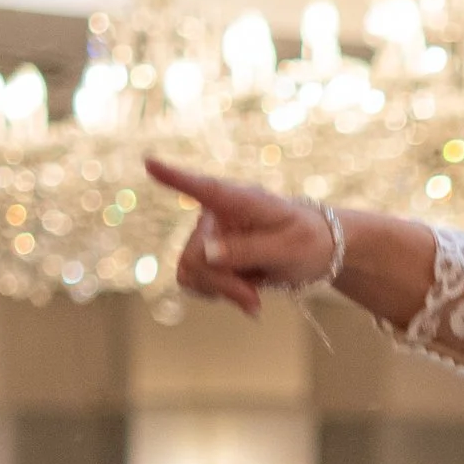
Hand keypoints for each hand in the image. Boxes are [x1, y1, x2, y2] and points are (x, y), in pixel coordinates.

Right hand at [146, 159, 337, 314]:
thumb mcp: (289, 248)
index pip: (206, 188)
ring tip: (253, 298)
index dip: (175, 177)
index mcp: (240, 200)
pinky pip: (194, 281)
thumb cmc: (306, 241)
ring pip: (191, 272)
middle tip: (255, 301)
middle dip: (224, 284)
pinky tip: (243, 294)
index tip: (149, 161)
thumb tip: (205, 254)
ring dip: (221, 291)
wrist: (314, 253)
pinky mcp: (206, 256)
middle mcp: (216, 214)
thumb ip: (249, 250)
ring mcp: (208, 235)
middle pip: (196, 256)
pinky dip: (218, 294)